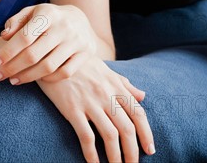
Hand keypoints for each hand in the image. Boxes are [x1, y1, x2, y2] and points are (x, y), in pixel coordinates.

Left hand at [0, 3, 96, 84]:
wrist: (80, 18)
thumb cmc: (48, 17)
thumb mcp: (32, 12)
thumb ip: (16, 22)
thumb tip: (4, 36)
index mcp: (48, 14)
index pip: (25, 37)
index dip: (8, 52)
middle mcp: (64, 27)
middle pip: (34, 54)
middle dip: (12, 68)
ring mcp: (77, 41)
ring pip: (48, 67)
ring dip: (27, 77)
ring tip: (13, 80)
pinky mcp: (86, 53)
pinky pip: (65, 73)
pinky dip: (48, 79)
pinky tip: (36, 78)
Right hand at [38, 56, 155, 162]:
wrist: (56, 55)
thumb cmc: (82, 63)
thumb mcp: (106, 70)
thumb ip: (125, 84)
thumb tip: (143, 96)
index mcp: (116, 85)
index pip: (138, 113)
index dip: (146, 133)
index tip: (150, 150)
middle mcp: (106, 94)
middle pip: (127, 128)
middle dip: (132, 152)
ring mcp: (90, 102)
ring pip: (110, 136)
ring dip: (116, 158)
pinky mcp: (72, 109)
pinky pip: (86, 136)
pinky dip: (92, 155)